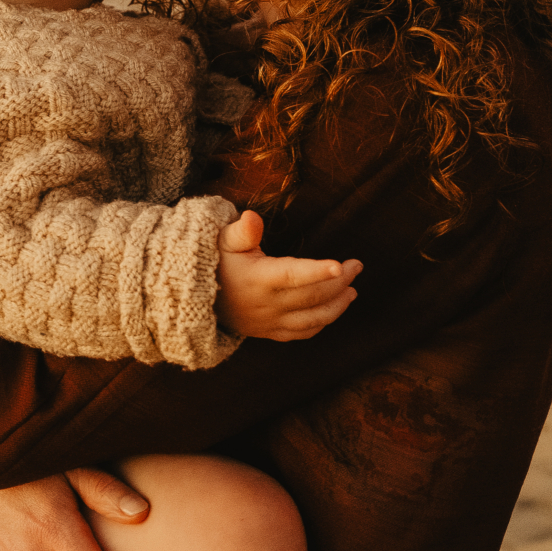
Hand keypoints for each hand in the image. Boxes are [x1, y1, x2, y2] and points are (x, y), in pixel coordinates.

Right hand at [215, 209, 360, 341]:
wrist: (195, 299)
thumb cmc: (215, 262)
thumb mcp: (223, 241)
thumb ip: (241, 231)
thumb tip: (252, 217)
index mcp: (258, 279)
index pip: (292, 275)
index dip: (317, 271)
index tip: (340, 264)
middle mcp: (267, 304)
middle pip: (311, 296)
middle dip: (339, 281)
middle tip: (356, 266)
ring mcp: (270, 321)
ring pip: (312, 319)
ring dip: (337, 306)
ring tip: (352, 290)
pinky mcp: (270, 332)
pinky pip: (302, 333)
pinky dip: (322, 323)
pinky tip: (334, 308)